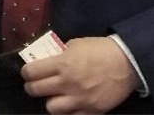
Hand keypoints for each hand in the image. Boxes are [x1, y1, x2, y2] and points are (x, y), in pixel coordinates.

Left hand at [21, 36, 136, 113]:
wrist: (128, 63)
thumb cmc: (100, 50)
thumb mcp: (76, 44)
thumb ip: (60, 54)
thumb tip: (47, 60)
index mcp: (63, 64)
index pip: (31, 72)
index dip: (26, 72)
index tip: (28, 72)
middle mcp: (68, 83)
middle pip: (36, 91)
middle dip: (32, 87)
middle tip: (35, 84)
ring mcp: (80, 99)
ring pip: (51, 108)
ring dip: (50, 101)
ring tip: (54, 95)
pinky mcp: (91, 111)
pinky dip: (67, 111)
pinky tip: (69, 104)